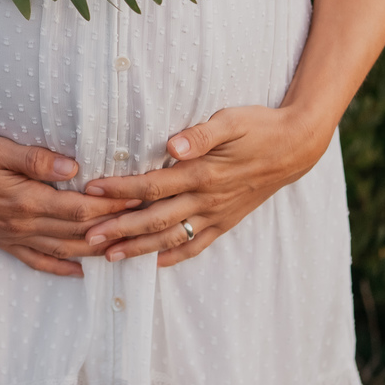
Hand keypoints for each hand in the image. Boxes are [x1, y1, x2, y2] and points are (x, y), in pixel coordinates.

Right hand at [0, 135, 141, 276]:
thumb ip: (36, 160)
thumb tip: (74, 168)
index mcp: (26, 200)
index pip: (81, 207)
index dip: (112, 204)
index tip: (139, 197)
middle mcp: (24, 224)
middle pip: (79, 232)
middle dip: (115, 227)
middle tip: (145, 222)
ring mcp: (14, 236)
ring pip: (64, 250)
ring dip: (96, 250)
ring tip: (127, 247)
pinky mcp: (4, 241)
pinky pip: (37, 261)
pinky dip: (61, 268)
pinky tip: (80, 271)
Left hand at [81, 106, 331, 265]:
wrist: (297, 147)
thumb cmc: (259, 127)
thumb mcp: (231, 120)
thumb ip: (201, 134)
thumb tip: (172, 146)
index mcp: (203, 174)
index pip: (152, 186)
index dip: (120, 190)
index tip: (92, 191)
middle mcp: (207, 200)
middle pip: (155, 219)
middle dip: (119, 229)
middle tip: (87, 237)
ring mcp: (217, 215)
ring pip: (171, 238)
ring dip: (138, 248)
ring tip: (109, 256)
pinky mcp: (226, 222)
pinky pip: (197, 245)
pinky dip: (174, 256)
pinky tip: (153, 263)